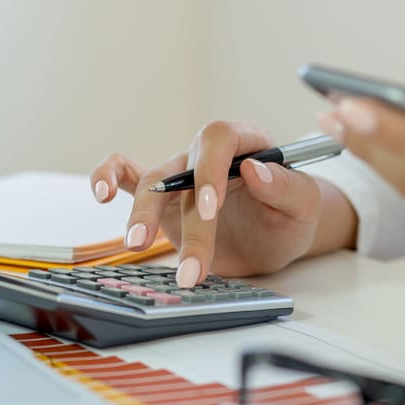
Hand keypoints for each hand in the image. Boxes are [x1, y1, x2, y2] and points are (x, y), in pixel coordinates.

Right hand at [90, 121, 354, 286]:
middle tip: (190, 266)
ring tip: (137, 244)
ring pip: (151, 183)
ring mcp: (180, 173)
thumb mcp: (303, 207)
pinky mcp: (162, 197)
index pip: (219, 138)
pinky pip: (127, 176)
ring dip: (143, 215)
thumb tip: (254, 168)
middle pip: (183, 171)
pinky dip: (108, 177)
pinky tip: (101, 194)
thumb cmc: (290, 217)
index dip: (209, 169)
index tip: (210, 208)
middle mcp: (207, 154)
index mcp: (245, 142)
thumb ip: (285, 188)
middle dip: (185, 222)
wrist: (275, 238)